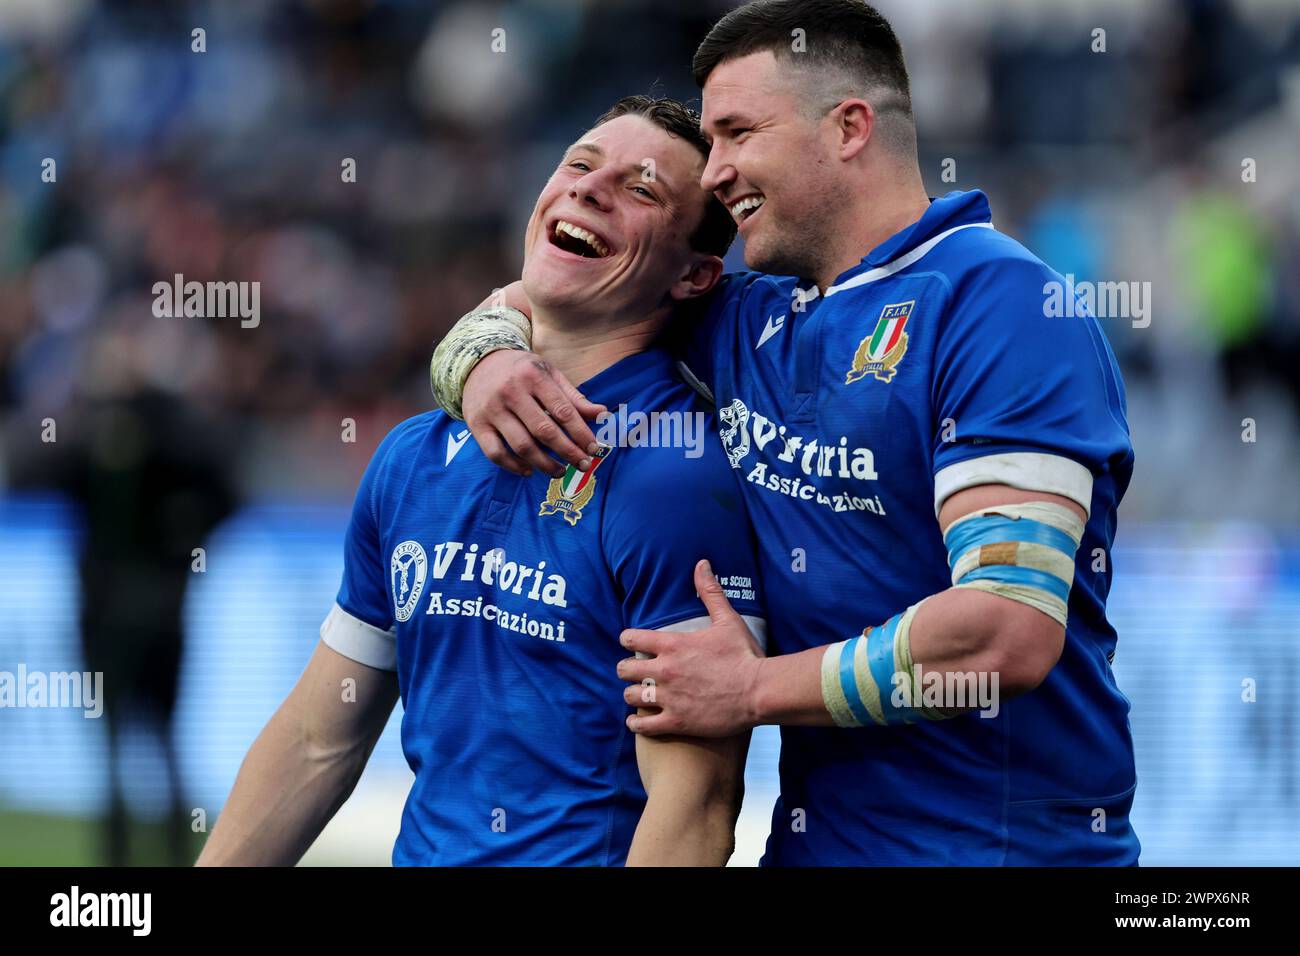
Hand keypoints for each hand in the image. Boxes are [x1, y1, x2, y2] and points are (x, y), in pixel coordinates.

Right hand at [464, 350, 607, 476]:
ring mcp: (492, 410)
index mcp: (533, 376)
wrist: (477, 363)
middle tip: (583, 465)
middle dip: (568, 452)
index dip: (580, 433)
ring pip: (521, 446)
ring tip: (560, 471)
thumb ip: (574, 397)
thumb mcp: (549, 375)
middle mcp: (511, 392)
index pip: (563, 411)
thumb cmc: (521, 371)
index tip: (593, 449)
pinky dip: (514, 466)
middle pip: (544, 431)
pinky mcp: (476, 425)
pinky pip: (496, 453)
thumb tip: (602, 414)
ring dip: (545, 464)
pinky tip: (529, 470)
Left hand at [617, 560, 764, 738]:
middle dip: (627, 669)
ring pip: (630, 696)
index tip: (632, 644)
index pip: (631, 638)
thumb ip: (710, 592)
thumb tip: (701, 564)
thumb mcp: (727, 620)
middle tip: (634, 672)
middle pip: (624, 669)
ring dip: (632, 695)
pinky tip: (638, 721)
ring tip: (638, 695)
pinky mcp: (676, 722)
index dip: (628, 640)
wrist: (759, 691)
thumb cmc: (745, 655)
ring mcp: (669, 698)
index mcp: (673, 645)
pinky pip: (642, 725)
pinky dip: (636, 723)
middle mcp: (665, 670)